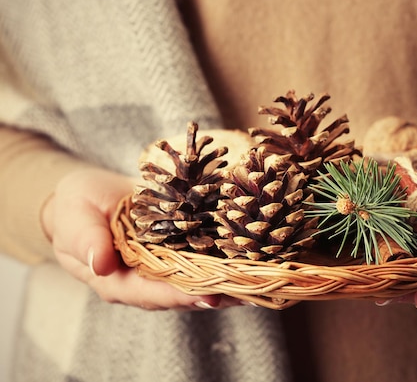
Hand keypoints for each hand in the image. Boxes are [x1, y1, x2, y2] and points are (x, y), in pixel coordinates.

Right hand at [43, 167, 243, 309]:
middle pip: (187, 291)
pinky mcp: (182, 249)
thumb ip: (85, 239)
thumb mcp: (74, 217)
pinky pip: (207, 257)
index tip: (210, 295)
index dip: (182, 295)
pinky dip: (230, 256)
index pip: (154, 293)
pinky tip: (256, 253)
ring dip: (232, 278)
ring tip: (266, 277)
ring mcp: (168, 266)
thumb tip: (100, 265)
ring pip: (203, 277)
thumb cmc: (77, 208)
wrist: (90, 196)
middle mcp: (148, 280)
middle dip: (221, 290)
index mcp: (119, 281)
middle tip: (254, 289)